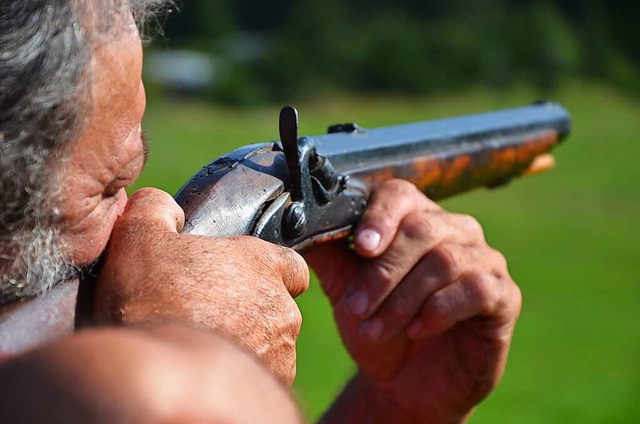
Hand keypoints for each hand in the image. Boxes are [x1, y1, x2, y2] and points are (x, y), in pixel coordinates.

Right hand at [94, 188, 309, 383]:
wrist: (159, 373)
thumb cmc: (152, 301)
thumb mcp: (139, 235)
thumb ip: (156, 208)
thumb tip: (164, 206)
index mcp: (261, 264)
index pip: (290, 264)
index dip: (271, 270)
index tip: (244, 278)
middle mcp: (280, 306)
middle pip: (276, 304)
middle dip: (251, 308)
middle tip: (210, 312)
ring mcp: (281, 348)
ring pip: (272, 340)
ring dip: (248, 339)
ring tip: (205, 341)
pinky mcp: (272, 381)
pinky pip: (264, 371)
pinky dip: (242, 368)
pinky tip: (209, 367)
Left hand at [307, 180, 521, 422]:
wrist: (403, 382)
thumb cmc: (376, 325)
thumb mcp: (345, 288)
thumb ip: (328, 253)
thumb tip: (296, 221)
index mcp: (415, 219)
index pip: (400, 194)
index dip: (379, 216)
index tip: (359, 247)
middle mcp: (454, 230)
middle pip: (421, 229)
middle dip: (382, 272)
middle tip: (354, 306)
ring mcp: (483, 260)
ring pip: (445, 260)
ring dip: (402, 299)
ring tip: (375, 328)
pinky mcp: (503, 295)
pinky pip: (476, 289)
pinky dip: (439, 310)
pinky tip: (416, 330)